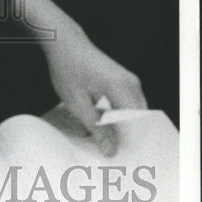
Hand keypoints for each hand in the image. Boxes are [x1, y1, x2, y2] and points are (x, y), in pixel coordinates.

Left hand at [17, 0, 147, 154]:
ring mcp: (129, 81)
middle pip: (137, 121)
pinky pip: (125, 104)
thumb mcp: (76, 102)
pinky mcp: (122, 80)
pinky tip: (100, 124)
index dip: (130, 144)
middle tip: (110, 155)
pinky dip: (116, 116)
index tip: (121, 160)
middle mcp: (132, 84)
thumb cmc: (67, 68)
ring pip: (131, 113)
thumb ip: (95, 127)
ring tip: (103, 142)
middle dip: (125, 138)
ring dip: (119, 127)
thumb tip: (111, 151)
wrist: (63, 41)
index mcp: (123, 89)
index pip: (138, 126)